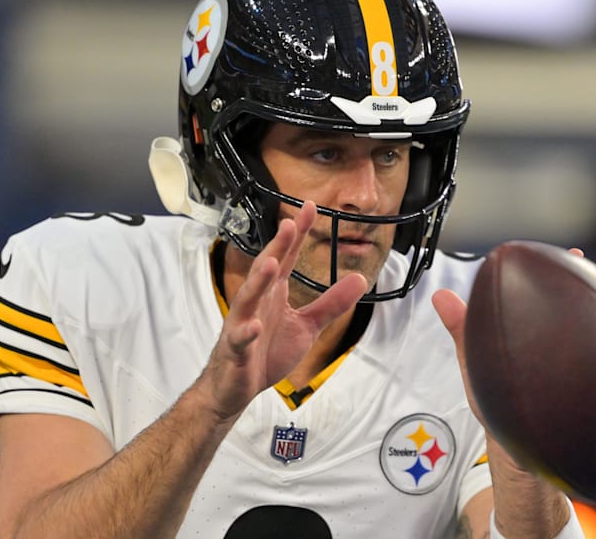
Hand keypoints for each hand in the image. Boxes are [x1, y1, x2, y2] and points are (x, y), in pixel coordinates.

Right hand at [201, 201, 366, 421]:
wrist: (236, 387)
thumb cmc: (267, 352)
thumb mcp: (306, 326)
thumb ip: (331, 303)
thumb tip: (360, 279)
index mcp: (273, 293)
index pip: (286, 257)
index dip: (298, 234)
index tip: (311, 208)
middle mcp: (257, 303)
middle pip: (266, 269)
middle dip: (277, 247)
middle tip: (290, 224)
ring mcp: (242, 324)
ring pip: (248, 298)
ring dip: (258, 281)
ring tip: (270, 263)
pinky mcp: (235, 350)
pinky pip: (239, 339)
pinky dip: (245, 332)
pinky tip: (253, 326)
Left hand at [433, 247, 595, 427]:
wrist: (524, 451)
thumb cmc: (498, 407)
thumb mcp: (475, 365)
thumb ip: (462, 330)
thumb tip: (440, 296)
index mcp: (525, 332)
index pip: (531, 293)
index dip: (535, 271)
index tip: (536, 253)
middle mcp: (551, 340)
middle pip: (566, 302)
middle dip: (575, 277)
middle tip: (578, 257)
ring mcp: (574, 357)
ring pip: (592, 322)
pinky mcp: (592, 378)